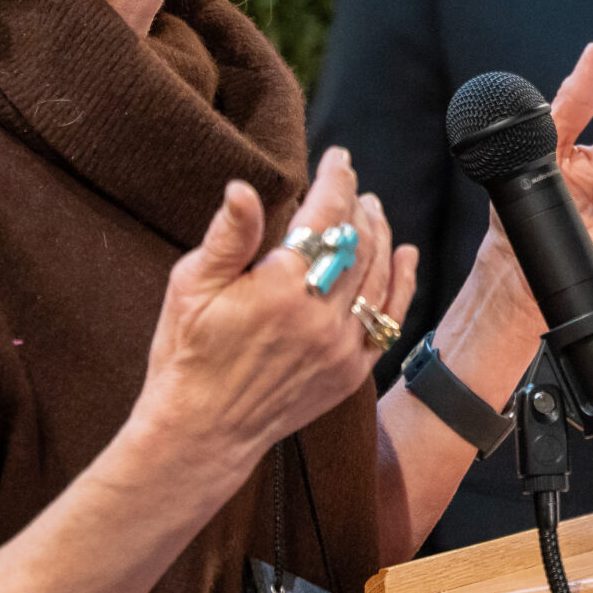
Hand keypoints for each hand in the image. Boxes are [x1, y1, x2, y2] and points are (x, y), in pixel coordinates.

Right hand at [132, 148, 420, 469]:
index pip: (325, 217)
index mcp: (279, 288)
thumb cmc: (187, 355)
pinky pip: (389, 320)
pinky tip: (405, 256)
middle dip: (358, 206)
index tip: (338, 159)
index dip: (336, 181)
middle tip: (353, 186)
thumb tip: (243, 189)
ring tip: (373, 212)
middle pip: (358, 243)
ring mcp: (340, 347)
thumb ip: (228, 236)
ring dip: (381, 237)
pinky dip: (402, 284)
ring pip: (379, 276)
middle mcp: (319, 316)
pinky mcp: (350, 373)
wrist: (201, 432)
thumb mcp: (191, 287)